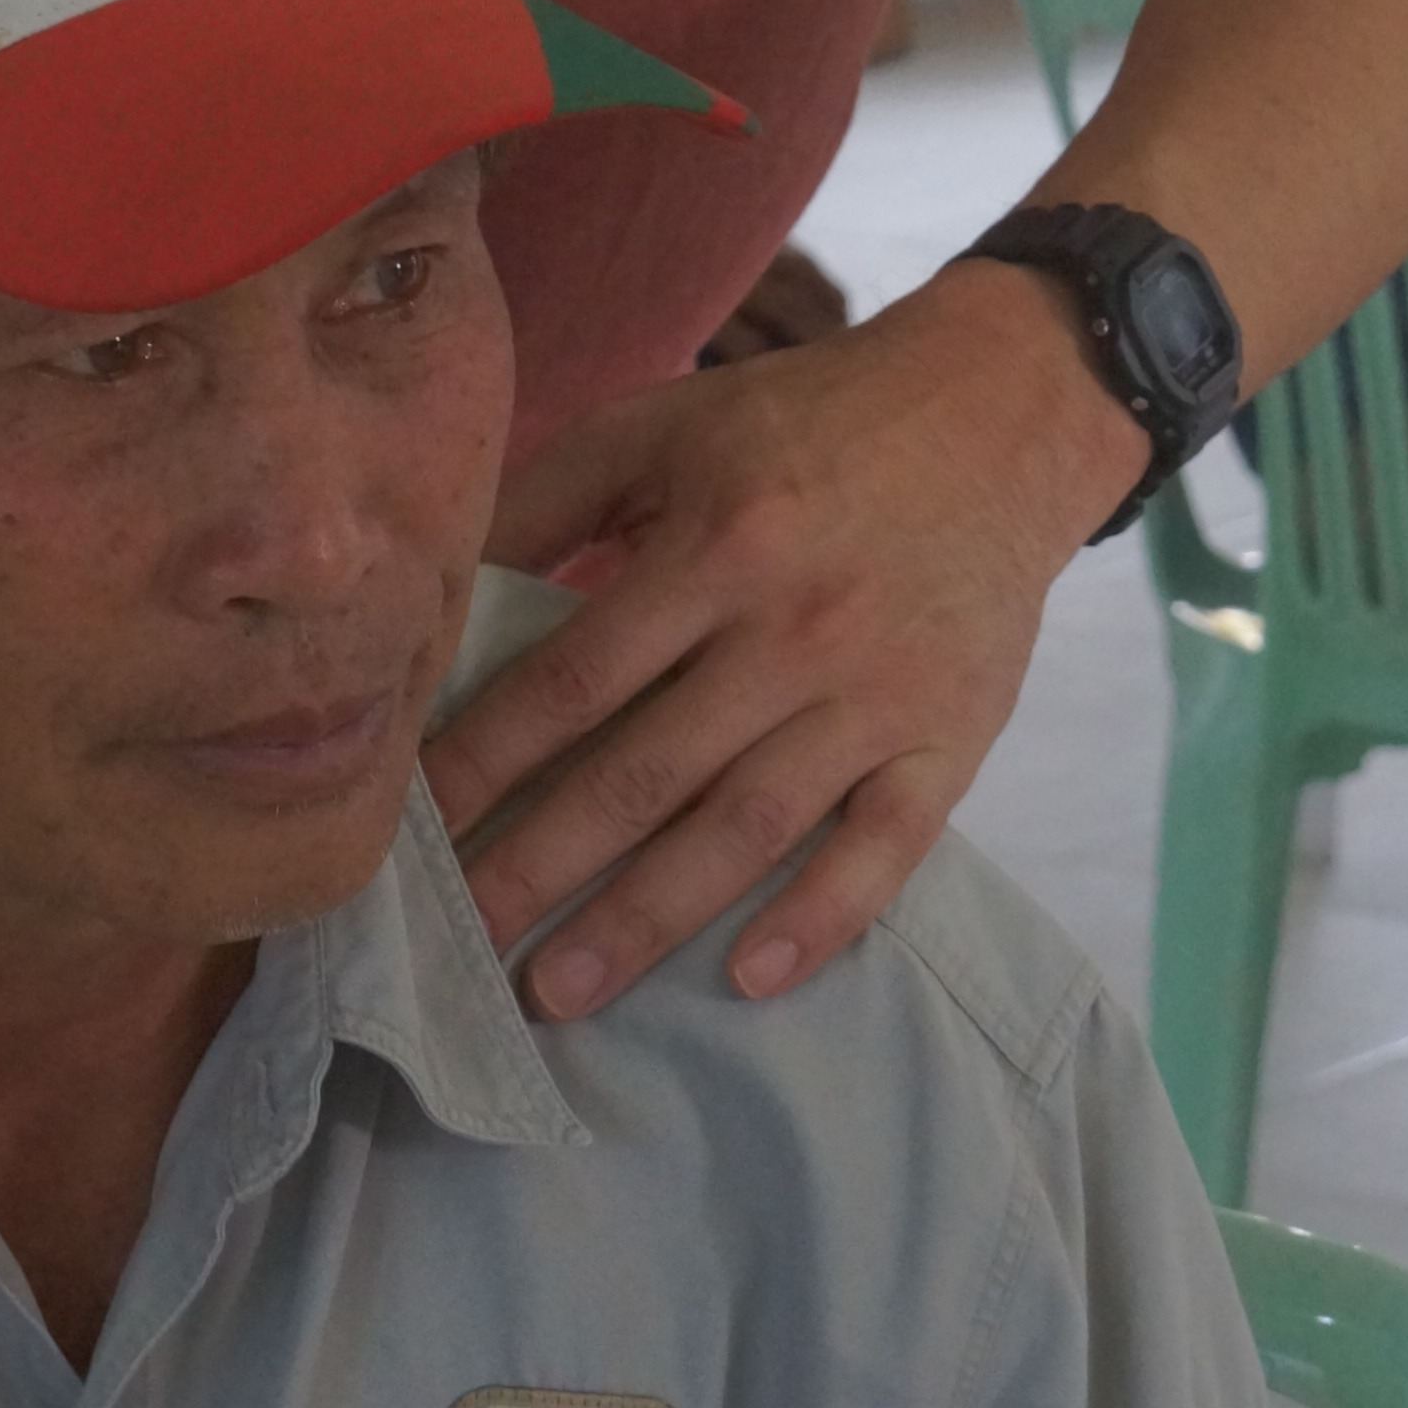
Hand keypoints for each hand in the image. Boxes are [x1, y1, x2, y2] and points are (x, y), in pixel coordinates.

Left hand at [429, 264, 1146, 1017]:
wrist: (1003, 415)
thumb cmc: (807, 424)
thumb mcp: (668, 425)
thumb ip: (550, 498)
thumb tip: (435, 584)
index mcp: (717, 544)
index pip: (573, 678)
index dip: (482, 759)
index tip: (404, 827)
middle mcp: (795, 629)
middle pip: (645, 771)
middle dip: (538, 866)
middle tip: (454, 942)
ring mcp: (878, 694)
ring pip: (748, 826)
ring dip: (646, 918)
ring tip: (556, 991)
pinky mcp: (953, 740)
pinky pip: (887, 847)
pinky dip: (824, 917)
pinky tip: (749, 978)